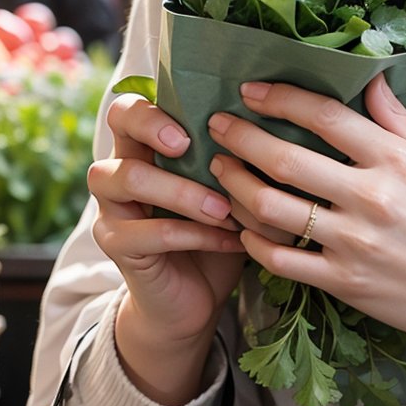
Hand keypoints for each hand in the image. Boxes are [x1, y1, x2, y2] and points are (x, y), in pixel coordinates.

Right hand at [87, 96, 245, 396]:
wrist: (193, 301)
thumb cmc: (219, 233)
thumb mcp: (232, 191)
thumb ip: (243, 159)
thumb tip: (293, 124)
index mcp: (147, 146)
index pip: (133, 104)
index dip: (158, 104)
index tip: (202, 121)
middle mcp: (120, 167)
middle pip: (118, 123)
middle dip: (153, 126)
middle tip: (188, 146)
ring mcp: (112, 206)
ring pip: (129, 178)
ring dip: (182, 190)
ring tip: (224, 208)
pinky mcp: (116, 245)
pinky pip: (149, 232)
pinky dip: (195, 234)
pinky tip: (231, 240)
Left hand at [206, 73, 405, 375]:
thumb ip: (398, 119)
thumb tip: (370, 77)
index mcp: (394, 160)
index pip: (324, 116)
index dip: (280, 98)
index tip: (249, 90)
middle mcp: (371, 197)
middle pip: (285, 159)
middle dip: (240, 137)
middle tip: (217, 125)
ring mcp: (354, 242)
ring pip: (273, 208)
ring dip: (235, 185)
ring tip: (220, 170)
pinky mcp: (345, 282)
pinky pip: (282, 259)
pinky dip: (253, 241)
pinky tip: (243, 227)